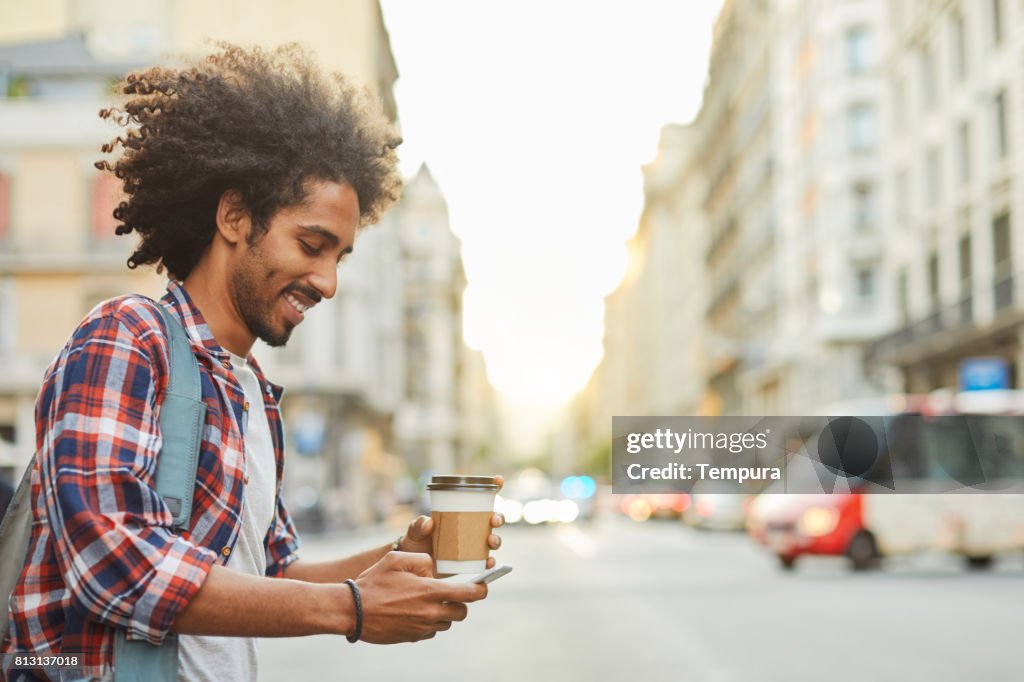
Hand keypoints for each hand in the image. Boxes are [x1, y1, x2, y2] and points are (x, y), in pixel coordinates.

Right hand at [354, 551, 487, 643]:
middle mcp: (430, 613)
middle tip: (449, 594)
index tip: (483, 586)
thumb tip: (434, 569)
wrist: (352, 611)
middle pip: (461, 613)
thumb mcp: (396, 559)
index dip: (481, 589)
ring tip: (426, 601)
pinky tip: (413, 612)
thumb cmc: (373, 582)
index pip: (469, 594)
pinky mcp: (412, 638)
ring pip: (446, 624)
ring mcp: (421, 628)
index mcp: (430, 591)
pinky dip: (428, 623)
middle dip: (460, 603)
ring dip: (443, 614)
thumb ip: (421, 559)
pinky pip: (429, 632)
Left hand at [400, 475, 504, 569]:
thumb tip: (428, 522)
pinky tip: (489, 562)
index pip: (480, 498)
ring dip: (496, 539)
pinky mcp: (471, 562)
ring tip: (490, 541)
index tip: (498, 480)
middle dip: (498, 517)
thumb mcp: (414, 531)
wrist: (414, 568)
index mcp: (461, 513)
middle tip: (494, 520)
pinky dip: (490, 561)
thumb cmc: (417, 542)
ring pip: (492, 540)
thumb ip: (419, 525)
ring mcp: (472, 545)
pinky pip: (485, 561)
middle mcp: (471, 528)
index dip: (493, 487)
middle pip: (492, 519)